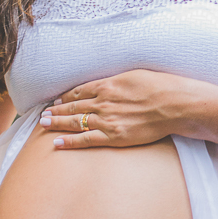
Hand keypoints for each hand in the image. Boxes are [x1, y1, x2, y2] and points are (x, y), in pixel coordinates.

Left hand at [41, 69, 186, 148]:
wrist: (174, 104)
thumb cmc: (160, 86)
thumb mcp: (135, 75)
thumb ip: (117, 81)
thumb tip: (108, 83)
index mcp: (108, 85)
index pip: (80, 91)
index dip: (66, 96)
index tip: (57, 100)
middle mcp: (102, 102)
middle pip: (73, 106)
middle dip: (57, 110)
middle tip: (43, 114)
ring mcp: (106, 120)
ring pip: (75, 122)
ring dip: (58, 123)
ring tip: (44, 125)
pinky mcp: (113, 136)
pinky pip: (86, 140)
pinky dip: (69, 142)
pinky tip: (57, 143)